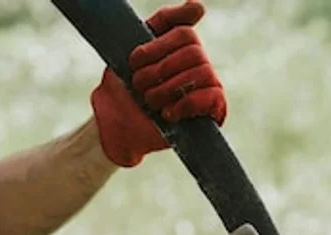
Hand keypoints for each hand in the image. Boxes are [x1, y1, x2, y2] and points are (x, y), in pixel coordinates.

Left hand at [90, 0, 227, 166]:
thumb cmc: (124, 86)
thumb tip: (200, 5)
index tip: (134, 61)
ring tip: (151, 102)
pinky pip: (212, 97)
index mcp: (182, 46)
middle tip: (139, 86)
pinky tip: (168, 113)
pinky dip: (186, 103)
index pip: (185, 33)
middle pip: (193, 52)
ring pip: (202, 73)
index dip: (157, 47)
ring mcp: (208, 87)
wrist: (117, 126)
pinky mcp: (213, 112)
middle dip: (159, 70)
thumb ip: (165, 21)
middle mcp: (199, 63)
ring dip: (168, 89)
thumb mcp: (136, 47)